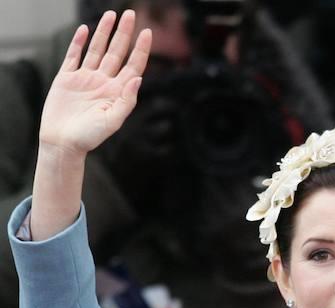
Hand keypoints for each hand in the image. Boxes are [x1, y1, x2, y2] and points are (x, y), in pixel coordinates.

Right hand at [39, 10, 151, 157]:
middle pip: (116, 52)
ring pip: (97, 50)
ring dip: (104, 32)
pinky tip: (85, 30)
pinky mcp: (67, 78)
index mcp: (116, 92)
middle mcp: (103, 83)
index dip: (140, 50)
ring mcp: (85, 79)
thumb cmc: (88, 137)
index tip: (147, 32)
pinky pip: (74, 56)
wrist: (62, 143)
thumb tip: (138, 78)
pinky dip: (79, 42)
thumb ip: (127, 101)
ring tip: (111, 15)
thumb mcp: (112, 121)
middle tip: (130, 14)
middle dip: (124, 33)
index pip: (132, 66)